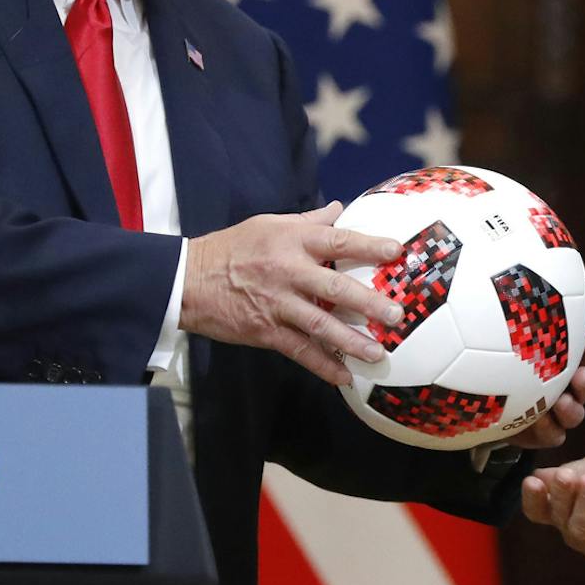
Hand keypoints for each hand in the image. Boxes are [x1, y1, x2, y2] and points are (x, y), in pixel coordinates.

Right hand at [179, 201, 402, 384]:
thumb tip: (340, 209)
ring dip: (351, 340)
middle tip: (395, 314)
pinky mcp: (265, 330)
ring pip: (319, 324)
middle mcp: (287, 271)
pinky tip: (344, 376)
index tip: (397, 250)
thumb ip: (308, 221)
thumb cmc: (232, 248)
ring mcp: (276, 303)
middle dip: (367, 302)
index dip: (368, 244)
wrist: (187, 280)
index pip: (337, 240)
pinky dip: (322, 364)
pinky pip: (299, 350)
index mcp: (291, 240)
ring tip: (378, 353)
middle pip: (334, 286)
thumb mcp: (268, 225)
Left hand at [510, 285, 584, 451]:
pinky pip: (552, 435)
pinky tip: (539, 422)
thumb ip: (535, 308)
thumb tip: (545, 271)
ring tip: (562, 402)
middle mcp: (566, 386)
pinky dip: (549, 430)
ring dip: (573, 408)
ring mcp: (556, 412)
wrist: (487, 403)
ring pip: (575, 412)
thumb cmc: (506, 361)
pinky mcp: (542, 433)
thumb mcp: (517, 332)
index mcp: (565, 360)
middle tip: (581, 374)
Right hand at [521, 448, 584, 566]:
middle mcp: (577, 530)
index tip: (532, 481)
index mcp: (566, 509)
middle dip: (560, 496)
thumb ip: (576, 469)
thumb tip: (541, 475)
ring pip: (579, 531)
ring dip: (584, 504)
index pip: (539, 511)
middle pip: (558, 518)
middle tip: (567, 477)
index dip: (532, 499)